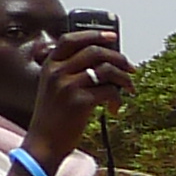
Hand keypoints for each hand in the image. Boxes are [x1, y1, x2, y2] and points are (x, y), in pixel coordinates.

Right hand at [25, 31, 132, 161]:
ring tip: (129, 89)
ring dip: (124, 78)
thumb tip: (106, 63)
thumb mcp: (54, 87)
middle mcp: (57, 71)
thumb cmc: (54, 116)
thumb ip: (71, 71)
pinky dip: (118, 99)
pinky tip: (114, 109)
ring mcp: (67, 86)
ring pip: (106, 69)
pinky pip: (110, 91)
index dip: (93, 34)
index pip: (71, 39)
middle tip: (131, 68)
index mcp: (50, 65)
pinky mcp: (79, 102)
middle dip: (119, 58)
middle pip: (95, 51)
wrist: (44, 141)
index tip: (112, 36)